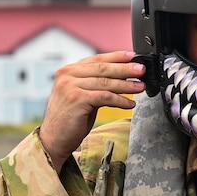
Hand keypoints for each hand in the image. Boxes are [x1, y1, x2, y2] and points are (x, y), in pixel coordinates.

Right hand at [38, 51, 145, 168]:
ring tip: (140, 87)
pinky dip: (120, 100)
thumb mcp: (82, 95)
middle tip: (142, 70)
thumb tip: (122, 76)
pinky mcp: (77, 99)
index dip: (117, 57)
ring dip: (126, 85)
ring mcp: (70, 86)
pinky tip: (130, 104)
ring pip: (105, 82)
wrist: (54, 138)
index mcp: (68, 71)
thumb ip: (95, 84)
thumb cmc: (70, 118)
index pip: (96, 59)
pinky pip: (105, 97)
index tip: (133, 57)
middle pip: (103, 68)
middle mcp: (67, 75)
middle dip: (125, 69)